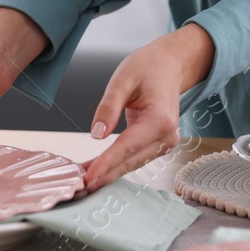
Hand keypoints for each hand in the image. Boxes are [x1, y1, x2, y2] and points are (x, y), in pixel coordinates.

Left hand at [80, 23, 214, 190]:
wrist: (170, 65)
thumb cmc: (149, 67)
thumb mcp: (123, 79)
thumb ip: (109, 107)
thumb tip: (96, 135)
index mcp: (160, 119)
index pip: (128, 146)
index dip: (107, 163)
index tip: (88, 176)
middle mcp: (167, 135)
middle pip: (131, 161)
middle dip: (105, 174)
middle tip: (79, 186)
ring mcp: (166, 142)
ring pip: (133, 163)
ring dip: (109, 172)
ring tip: (83, 179)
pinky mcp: (159, 145)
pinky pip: (136, 158)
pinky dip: (117, 164)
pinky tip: (98, 169)